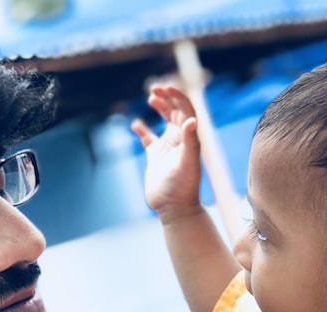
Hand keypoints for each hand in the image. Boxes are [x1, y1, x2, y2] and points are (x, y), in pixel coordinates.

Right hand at [131, 85, 203, 221]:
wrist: (174, 208)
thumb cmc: (183, 187)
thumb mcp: (188, 162)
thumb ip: (190, 141)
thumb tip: (191, 120)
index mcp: (189, 138)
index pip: (186, 110)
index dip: (177, 97)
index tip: (166, 88)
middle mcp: (179, 140)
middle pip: (175, 111)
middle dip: (167, 97)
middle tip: (155, 89)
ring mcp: (167, 148)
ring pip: (164, 121)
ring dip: (159, 107)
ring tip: (151, 98)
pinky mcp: (155, 158)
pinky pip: (148, 139)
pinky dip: (142, 130)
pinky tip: (135, 125)